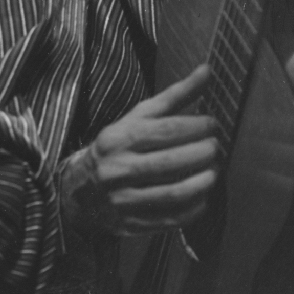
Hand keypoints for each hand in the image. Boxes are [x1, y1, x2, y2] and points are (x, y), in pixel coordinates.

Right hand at [60, 67, 220, 234]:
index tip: (213, 126)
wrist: (76, 191)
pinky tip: (203, 198)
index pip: (166, 130)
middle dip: (203, 154)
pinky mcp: (130, 223)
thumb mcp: (137, 118)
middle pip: (171, 162)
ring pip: (173, 193)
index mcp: (119, 138)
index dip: (198, 127)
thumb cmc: (117, 148)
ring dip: (203, 183)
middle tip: (217, 149)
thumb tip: (208, 70)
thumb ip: (174, 96)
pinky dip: (193, 209)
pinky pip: (169, 219)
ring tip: (214, 172)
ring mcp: (122, 199)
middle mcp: (118, 169)